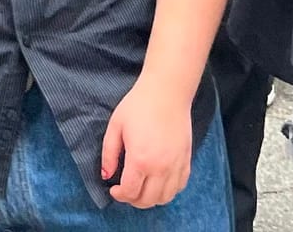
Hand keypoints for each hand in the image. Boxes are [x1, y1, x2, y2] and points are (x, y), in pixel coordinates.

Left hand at [101, 72, 194, 208]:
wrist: (167, 91)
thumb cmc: (139, 105)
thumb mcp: (116, 126)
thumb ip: (109, 153)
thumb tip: (106, 175)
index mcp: (140, 159)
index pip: (129, 192)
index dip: (118, 195)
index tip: (113, 188)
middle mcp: (160, 167)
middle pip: (147, 200)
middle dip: (133, 200)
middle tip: (126, 190)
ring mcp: (176, 165)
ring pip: (165, 198)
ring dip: (151, 198)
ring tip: (142, 188)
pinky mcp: (186, 160)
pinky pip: (179, 186)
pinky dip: (168, 191)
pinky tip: (159, 182)